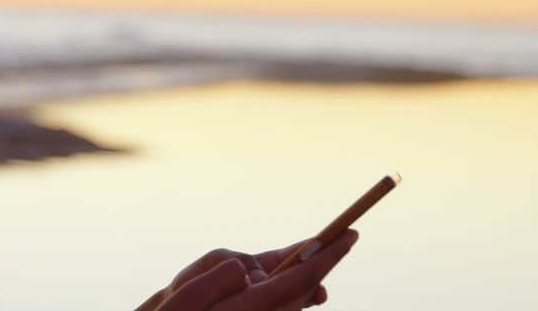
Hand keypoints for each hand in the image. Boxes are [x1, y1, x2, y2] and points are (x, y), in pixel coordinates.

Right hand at [138, 230, 357, 310]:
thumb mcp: (187, 294)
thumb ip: (219, 275)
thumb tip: (250, 269)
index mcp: (251, 308)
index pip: (301, 276)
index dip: (328, 253)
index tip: (350, 234)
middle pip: (305, 288)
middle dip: (322, 263)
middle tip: (341, 239)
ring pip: (297, 299)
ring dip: (307, 278)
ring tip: (319, 254)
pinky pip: (284, 306)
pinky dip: (292, 291)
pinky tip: (290, 283)